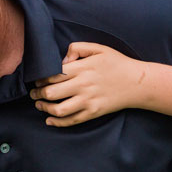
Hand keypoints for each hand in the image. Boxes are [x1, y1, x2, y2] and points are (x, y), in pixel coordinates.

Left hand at [29, 42, 144, 126]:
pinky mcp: (93, 113)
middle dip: (38, 93)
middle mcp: (83, 85)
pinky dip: (57, 123)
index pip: (53, 75)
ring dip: (44, 108)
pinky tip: (49, 121)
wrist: (137, 83)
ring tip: (39, 105)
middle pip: (51, 93)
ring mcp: (88, 101)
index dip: (40, 78)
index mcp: (83, 68)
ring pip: (58, 109)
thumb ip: (78, 48)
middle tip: (33, 93)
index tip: (37, 79)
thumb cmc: (117, 63)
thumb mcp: (99, 48)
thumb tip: (63, 60)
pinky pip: (71, 121)